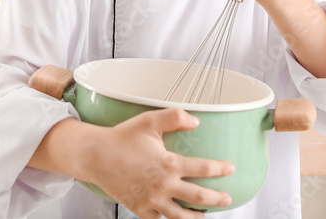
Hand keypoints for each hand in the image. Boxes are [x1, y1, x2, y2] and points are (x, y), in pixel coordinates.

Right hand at [81, 107, 233, 217]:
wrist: (95, 156)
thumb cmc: (121, 137)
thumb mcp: (149, 121)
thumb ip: (174, 117)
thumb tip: (196, 121)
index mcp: (168, 164)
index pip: (204, 169)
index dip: (220, 169)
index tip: (230, 168)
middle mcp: (163, 186)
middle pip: (199, 197)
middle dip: (217, 199)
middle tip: (227, 199)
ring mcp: (152, 200)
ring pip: (181, 216)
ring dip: (197, 217)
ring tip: (205, 216)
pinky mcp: (139, 208)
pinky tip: (173, 216)